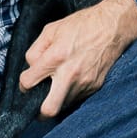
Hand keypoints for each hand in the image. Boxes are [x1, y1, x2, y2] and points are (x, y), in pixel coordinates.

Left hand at [19, 0, 136, 117]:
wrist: (112, 27)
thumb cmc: (82, 25)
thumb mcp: (51, 30)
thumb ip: (36, 50)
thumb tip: (31, 68)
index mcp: (56, 57)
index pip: (29, 82)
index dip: (24, 84)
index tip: (28, 81)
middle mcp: (70, 74)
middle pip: (49, 109)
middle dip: (39, 112)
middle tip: (38, 104)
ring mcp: (84, 83)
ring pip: (64, 106)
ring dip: (57, 100)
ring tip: (57, 86)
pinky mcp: (95, 86)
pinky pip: (77, 98)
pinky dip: (71, 94)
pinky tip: (72, 81)